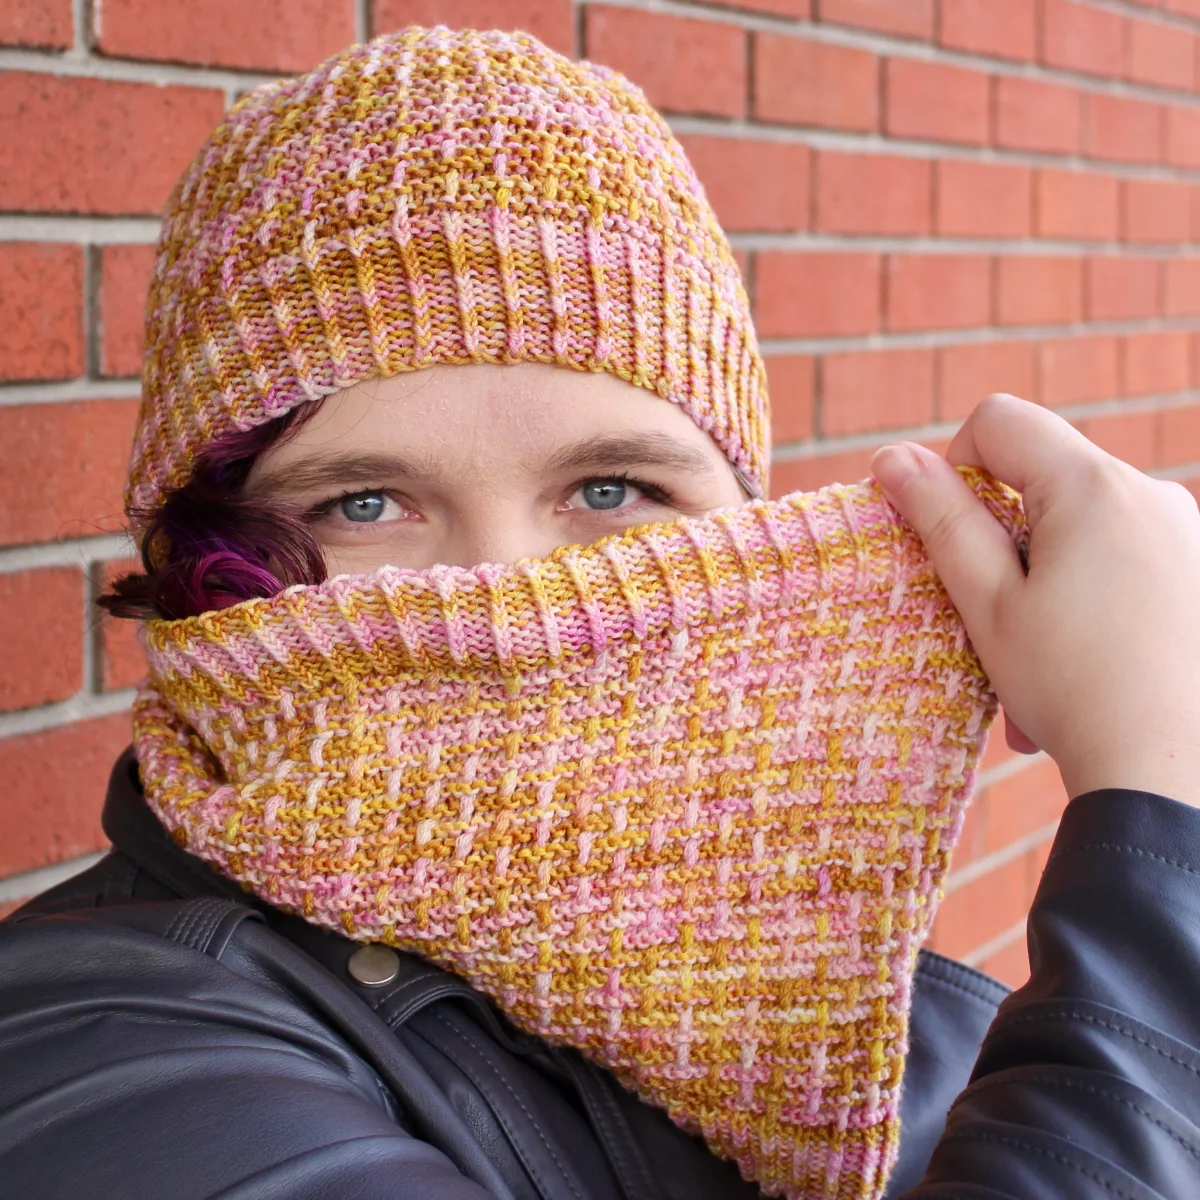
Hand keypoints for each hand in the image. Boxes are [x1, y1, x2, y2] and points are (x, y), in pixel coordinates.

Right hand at [870, 394, 1199, 805]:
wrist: (1176, 772)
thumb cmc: (1073, 687)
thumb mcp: (987, 603)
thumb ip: (941, 519)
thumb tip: (894, 457)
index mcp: (1092, 487)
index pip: (999, 421)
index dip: (953, 465)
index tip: (951, 533)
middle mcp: (1151, 493)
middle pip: (1045, 479)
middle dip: (1004, 540)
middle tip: (992, 622)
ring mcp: (1187, 532)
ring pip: (1084, 529)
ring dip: (1045, 583)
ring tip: (1038, 670)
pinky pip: (1127, 561)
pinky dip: (1092, 601)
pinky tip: (1086, 670)